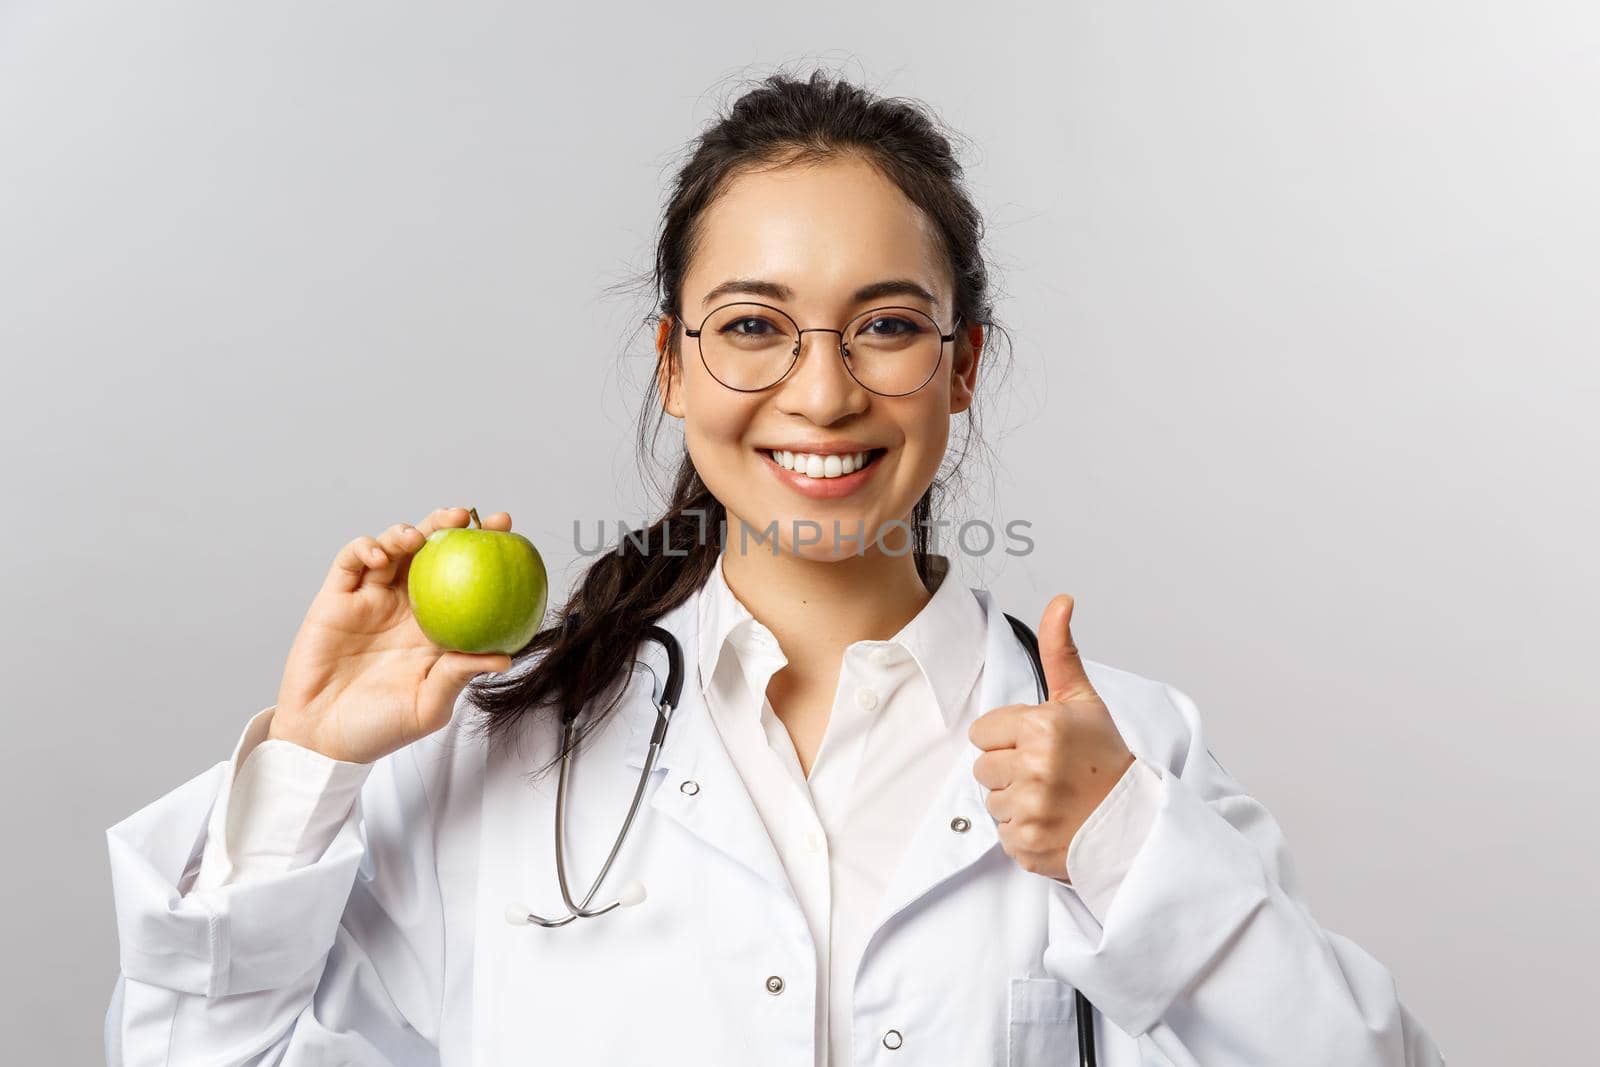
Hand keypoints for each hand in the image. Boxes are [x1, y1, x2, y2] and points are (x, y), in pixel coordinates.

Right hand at [269, 506, 517, 764]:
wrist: (324, 739)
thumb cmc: (380, 728)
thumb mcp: (430, 706)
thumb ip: (460, 675)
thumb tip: (505, 658)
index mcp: (435, 626)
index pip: (465, 578)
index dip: (484, 551)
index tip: (507, 532)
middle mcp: (406, 606)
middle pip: (429, 551)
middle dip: (448, 524)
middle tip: (467, 517)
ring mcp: (370, 599)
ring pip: (391, 547)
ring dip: (406, 531)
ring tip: (418, 537)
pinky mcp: (336, 600)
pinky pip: (350, 562)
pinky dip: (365, 548)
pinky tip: (380, 554)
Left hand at [969, 594, 1134, 880]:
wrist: (1135, 821)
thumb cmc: (1106, 759)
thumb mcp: (1084, 701)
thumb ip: (1060, 651)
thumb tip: (1060, 601)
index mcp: (1042, 727)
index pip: (983, 732)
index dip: (1009, 739)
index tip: (1041, 747)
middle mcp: (1035, 767)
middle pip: (982, 767)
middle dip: (1010, 770)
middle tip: (1050, 774)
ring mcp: (1031, 809)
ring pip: (991, 800)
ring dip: (1016, 802)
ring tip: (1053, 799)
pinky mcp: (1028, 844)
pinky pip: (1002, 833)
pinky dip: (1023, 832)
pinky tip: (1052, 823)